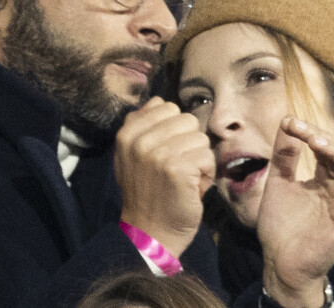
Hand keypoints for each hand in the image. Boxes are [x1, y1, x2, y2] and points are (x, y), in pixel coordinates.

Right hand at [115, 97, 214, 257]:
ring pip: (200, 138)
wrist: (150, 232)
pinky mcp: (177, 169)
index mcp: (127, 133)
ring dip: (199, 159)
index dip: (174, 129)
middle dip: (189, 142)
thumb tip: (158, 100)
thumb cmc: (147, 191)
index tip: (166, 151)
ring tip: (185, 177)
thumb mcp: (132, 154)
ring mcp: (157, 154)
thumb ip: (142, 125)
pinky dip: (206, 173)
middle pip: (186, 120)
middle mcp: (139, 140)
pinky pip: (207, 156)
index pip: (166, 107)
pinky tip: (192, 187)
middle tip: (178, 166)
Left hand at [258, 117, 333, 307]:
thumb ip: (284, 156)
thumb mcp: (278, 182)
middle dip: (320, 136)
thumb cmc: (279, 223)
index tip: (288, 121)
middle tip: (300, 128)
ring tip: (317, 141)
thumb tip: (286, 121)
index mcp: (322, 178)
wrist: (278, 260)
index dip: (308, 131)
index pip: (323, 147)